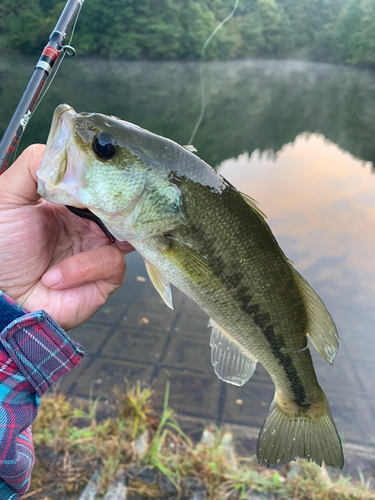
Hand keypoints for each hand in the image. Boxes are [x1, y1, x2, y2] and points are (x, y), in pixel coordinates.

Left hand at [0, 144, 133, 329]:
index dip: (106, 177)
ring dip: (100, 238)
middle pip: (122, 207)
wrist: (2, 297)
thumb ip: (33, 166)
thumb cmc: (1, 249)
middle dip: (117, 204)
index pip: (100, 184)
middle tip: (102, 203)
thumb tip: (66, 145)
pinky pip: (112, 263)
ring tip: (67, 246)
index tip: (108, 168)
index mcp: (71, 205)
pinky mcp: (106, 277)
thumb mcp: (7, 197)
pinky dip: (84, 268)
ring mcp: (100, 250)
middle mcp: (90, 226)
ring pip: (127, 232)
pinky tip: (56, 275)